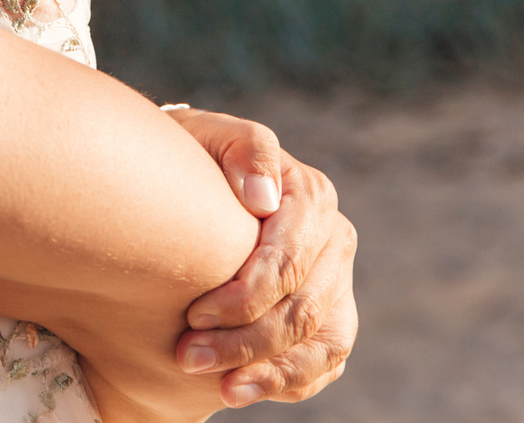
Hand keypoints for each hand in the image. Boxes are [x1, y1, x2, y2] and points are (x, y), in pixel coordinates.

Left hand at [160, 106, 357, 407]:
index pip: (289, 259)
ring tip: (220, 389)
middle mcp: (333, 240)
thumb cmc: (195, 155)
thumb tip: (265, 197)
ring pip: (320, 343)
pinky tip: (240, 390)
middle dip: (245, 340)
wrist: (191, 181)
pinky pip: (323, 363)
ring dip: (268, 370)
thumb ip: (246, 149)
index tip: (193, 313)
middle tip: (186, 357)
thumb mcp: (211, 133)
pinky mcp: (329, 317)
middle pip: (302, 308)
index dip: (244, 294)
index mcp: (310, 195)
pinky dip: (286, 382)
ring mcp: (336, 283)